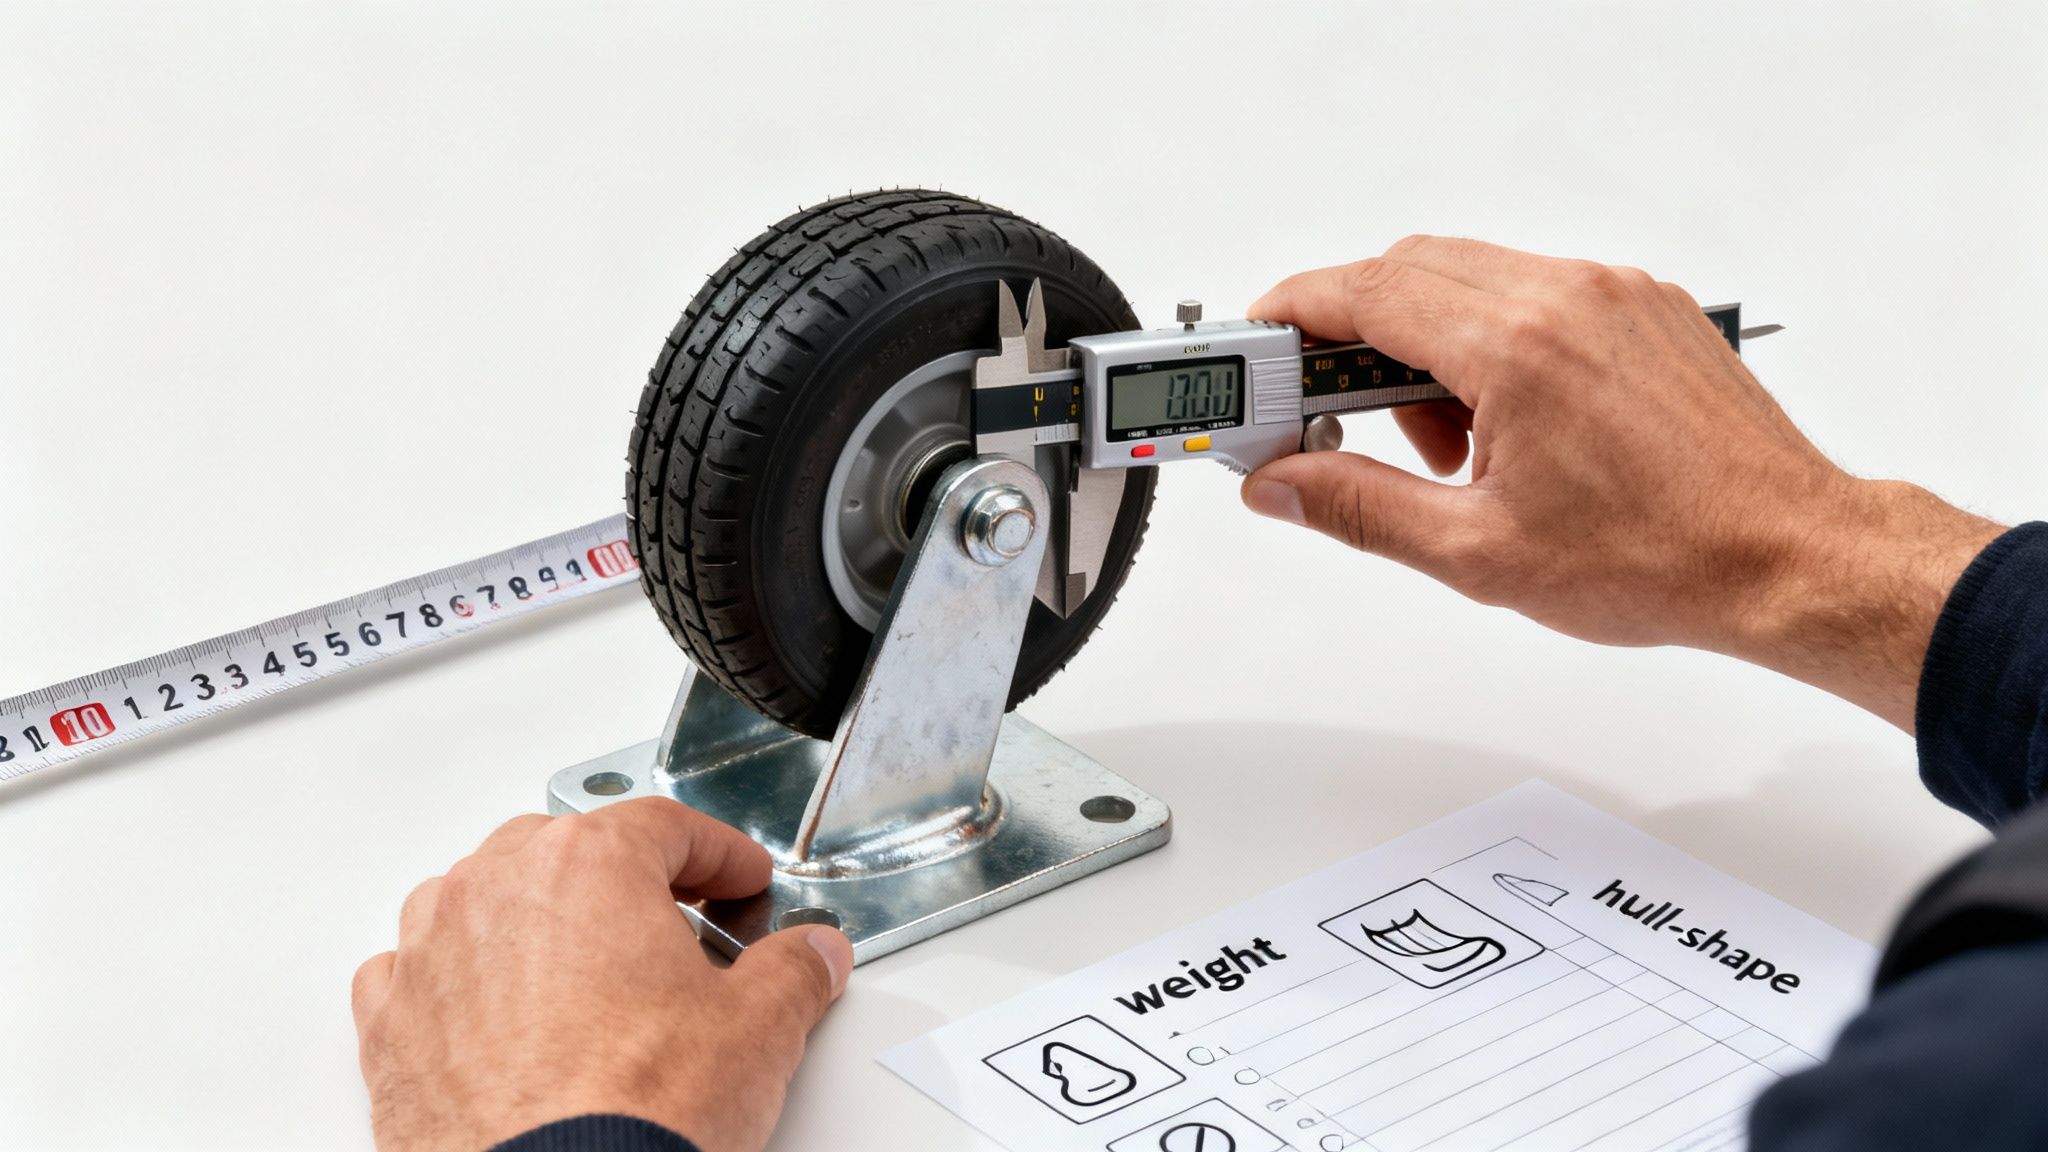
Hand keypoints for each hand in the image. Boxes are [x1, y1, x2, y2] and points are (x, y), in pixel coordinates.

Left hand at [351, 797, 852, 1151]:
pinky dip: (464, 982)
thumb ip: (791, 972)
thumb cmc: (633, 1115)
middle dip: (626, 883)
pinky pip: (422, 971)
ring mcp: (430, 954)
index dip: (720, 854)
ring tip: (587, 975)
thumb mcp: (757, 1032)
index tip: (740, 881)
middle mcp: (495, 890)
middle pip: (571, 851)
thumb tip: (809, 956)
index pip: (667, 826)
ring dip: (537, 922)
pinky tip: (507, 1020)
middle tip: (676, 926)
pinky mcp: (389, 1025)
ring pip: (486, 901)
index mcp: (587, 865)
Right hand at [1243, 237, 2003, 728]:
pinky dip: (1490, 342)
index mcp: (1518, 347)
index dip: (1291, 313)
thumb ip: (1359, 510)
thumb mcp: (1478, 554)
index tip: (1256, 346)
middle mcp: (1567, 297)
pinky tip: (1498, 427)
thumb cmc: (1661, 558)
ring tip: (1437, 447)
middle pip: (1410, 271)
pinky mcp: (1645, 308)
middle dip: (1351, 336)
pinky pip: (1535, 293)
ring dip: (1423, 344)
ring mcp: (1613, 294)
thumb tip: (1281, 486)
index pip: (1365, 292)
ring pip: (1473, 279)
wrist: (1787, 556)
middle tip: (1328, 415)